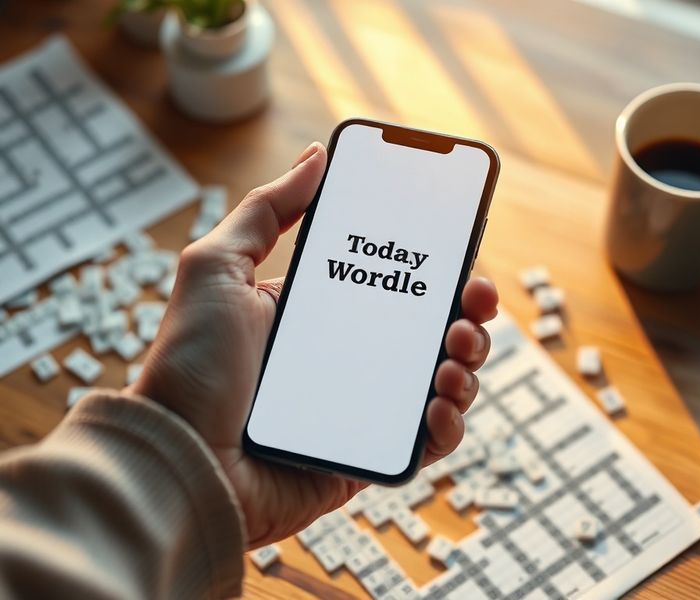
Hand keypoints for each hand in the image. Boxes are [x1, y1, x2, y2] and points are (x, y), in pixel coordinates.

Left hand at [130, 143, 498, 546]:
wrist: (178, 457)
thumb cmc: (189, 364)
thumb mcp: (216, 267)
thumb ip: (265, 209)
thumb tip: (316, 157)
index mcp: (320, 312)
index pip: (393, 283)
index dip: (434, 268)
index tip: (459, 253)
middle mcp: (348, 356)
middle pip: (429, 330)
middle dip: (467, 312)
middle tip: (473, 300)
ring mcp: (361, 407)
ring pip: (440, 381)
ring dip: (466, 363)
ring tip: (454, 354)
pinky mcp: (366, 457)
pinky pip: (426, 441)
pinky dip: (449, 423)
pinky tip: (439, 404)